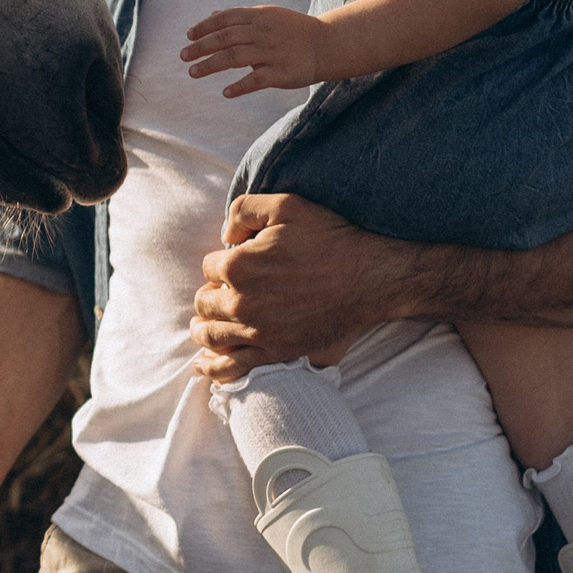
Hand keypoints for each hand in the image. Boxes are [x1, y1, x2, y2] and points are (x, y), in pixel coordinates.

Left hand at [181, 5, 328, 97]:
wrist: (327, 44)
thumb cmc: (293, 30)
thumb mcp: (268, 16)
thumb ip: (240, 17)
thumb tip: (212, 15)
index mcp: (259, 17)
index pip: (226, 19)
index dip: (205, 26)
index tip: (188, 35)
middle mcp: (263, 33)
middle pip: (226, 38)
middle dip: (201, 46)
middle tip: (183, 56)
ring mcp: (272, 52)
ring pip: (235, 57)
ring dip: (211, 65)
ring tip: (193, 72)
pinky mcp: (280, 72)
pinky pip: (256, 80)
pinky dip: (239, 86)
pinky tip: (225, 92)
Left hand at [189, 193, 401, 378]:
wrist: (369, 277)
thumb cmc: (329, 239)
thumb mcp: (285, 205)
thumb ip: (244, 210)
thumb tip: (226, 235)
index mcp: (238, 266)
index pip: (209, 267)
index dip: (221, 263)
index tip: (236, 264)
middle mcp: (242, 302)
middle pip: (205, 303)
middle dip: (210, 296)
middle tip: (221, 294)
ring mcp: (258, 331)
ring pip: (211, 335)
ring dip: (205, 329)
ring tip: (204, 327)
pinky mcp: (276, 352)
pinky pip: (233, 367)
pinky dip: (215, 367)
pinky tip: (205, 364)